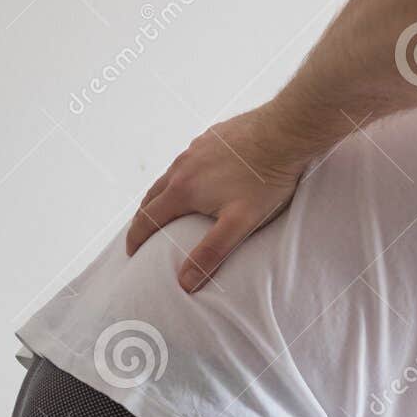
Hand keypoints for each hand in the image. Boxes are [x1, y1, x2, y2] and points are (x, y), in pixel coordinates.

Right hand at [125, 109, 306, 291]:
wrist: (284, 133)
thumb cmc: (265, 181)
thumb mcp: (240, 224)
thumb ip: (211, 253)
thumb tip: (184, 282)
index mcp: (183, 189)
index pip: (148, 219)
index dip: (136, 238)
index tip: (132, 252)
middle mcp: (182, 166)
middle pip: (152, 195)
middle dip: (144, 216)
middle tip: (143, 232)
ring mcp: (196, 148)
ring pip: (170, 175)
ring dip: (163, 193)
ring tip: (167, 207)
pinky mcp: (211, 137)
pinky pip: (190, 159)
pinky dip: (184, 175)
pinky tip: (197, 179)